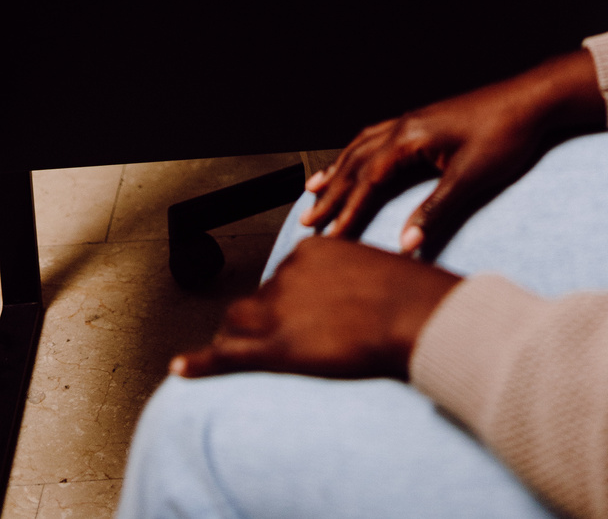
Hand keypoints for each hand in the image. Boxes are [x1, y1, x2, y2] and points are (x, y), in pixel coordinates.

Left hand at [170, 236, 458, 381]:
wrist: (415, 314)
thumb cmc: (410, 295)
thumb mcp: (377, 269)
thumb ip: (352, 277)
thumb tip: (355, 296)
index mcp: (311, 249)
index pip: (281, 277)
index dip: (288, 303)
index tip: (303, 318)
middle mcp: (287, 274)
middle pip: (257, 301)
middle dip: (262, 322)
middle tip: (283, 343)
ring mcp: (278, 309)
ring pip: (238, 323)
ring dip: (237, 340)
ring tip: (242, 357)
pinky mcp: (276, 347)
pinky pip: (226, 354)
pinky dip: (199, 362)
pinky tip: (180, 369)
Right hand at [303, 50, 605, 257]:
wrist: (532, 99)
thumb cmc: (506, 134)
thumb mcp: (472, 178)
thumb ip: (435, 211)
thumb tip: (405, 244)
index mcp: (411, 138)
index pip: (368, 180)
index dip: (347, 211)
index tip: (331, 238)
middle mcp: (406, 125)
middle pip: (357, 162)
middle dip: (332, 193)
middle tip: (309, 220)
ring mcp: (414, 120)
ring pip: (362, 145)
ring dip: (338, 169)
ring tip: (315, 188)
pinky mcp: (426, 121)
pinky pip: (378, 135)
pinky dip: (359, 151)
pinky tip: (356, 158)